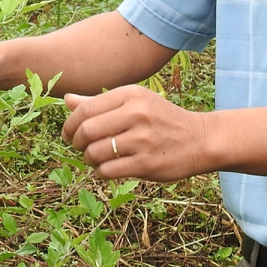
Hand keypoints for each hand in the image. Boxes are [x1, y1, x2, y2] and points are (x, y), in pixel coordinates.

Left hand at [61, 85, 208, 181]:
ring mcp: (142, 140)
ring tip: (94, 158)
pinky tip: (107, 168)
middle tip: (79, 147)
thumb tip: (66, 99)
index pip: (85, 109)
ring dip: (88, 159)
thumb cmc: (161, 119)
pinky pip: (108, 170)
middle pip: (87, 131)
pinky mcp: (146, 164)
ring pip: (95, 152)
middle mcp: (136, 114)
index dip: (70, 124)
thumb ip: (100, 102)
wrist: (200, 139)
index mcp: (131, 94)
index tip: (68, 133)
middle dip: (76, 142)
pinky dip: (100, 171)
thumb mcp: (135, 102)